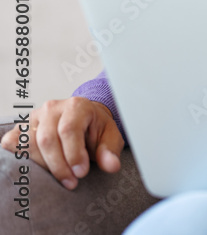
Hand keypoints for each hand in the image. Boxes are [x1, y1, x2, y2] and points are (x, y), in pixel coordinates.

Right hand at [0, 97, 123, 189]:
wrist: (84, 121)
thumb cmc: (95, 130)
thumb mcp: (110, 138)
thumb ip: (110, 151)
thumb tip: (111, 166)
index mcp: (77, 106)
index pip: (69, 129)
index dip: (73, 154)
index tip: (81, 173)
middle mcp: (52, 108)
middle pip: (47, 140)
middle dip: (59, 166)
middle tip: (72, 182)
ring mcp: (34, 117)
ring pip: (29, 144)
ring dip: (44, 166)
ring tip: (61, 177)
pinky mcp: (21, 128)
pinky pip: (13, 144)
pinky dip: (23, 158)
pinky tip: (40, 168)